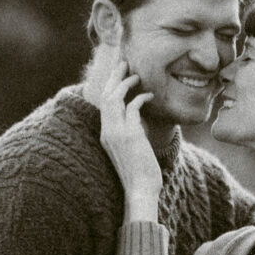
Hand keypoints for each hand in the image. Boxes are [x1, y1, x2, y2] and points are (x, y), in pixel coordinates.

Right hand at [98, 59, 161, 218]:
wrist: (140, 191)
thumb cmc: (140, 175)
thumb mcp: (132, 150)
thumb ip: (132, 133)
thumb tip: (140, 121)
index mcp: (106, 135)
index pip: (104, 105)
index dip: (111, 87)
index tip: (119, 75)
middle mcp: (107, 132)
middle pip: (106, 96)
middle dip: (114, 77)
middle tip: (124, 63)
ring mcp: (117, 133)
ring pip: (114, 98)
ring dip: (125, 83)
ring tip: (136, 74)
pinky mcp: (130, 135)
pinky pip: (133, 108)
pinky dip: (141, 98)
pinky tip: (150, 96)